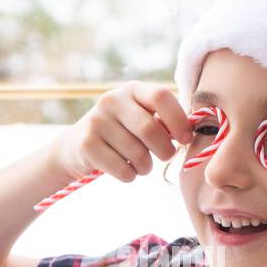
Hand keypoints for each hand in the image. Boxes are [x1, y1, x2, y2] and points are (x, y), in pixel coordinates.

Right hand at [48, 81, 192, 183]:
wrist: (77, 146)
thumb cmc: (122, 134)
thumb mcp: (140, 118)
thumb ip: (163, 120)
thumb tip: (190, 132)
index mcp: (132, 90)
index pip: (161, 96)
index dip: (178, 119)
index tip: (185, 138)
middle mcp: (112, 100)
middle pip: (150, 129)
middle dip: (165, 150)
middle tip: (165, 156)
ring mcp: (97, 121)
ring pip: (138, 153)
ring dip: (147, 167)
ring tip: (141, 164)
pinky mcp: (87, 144)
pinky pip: (123, 169)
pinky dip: (130, 176)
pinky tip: (125, 169)